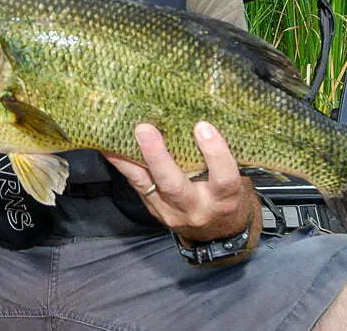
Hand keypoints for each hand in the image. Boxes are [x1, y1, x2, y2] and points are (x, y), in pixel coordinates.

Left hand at [104, 121, 256, 242]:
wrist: (217, 233)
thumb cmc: (228, 195)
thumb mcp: (237, 178)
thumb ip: (221, 156)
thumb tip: (201, 114)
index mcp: (225, 199)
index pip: (224, 179)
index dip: (214, 153)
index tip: (202, 126)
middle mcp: (197, 208)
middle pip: (175, 186)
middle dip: (157, 157)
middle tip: (144, 129)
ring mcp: (172, 212)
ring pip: (148, 185)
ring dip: (132, 159)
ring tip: (119, 135)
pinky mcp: (154, 209)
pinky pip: (137, 185)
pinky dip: (123, 164)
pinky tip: (110, 147)